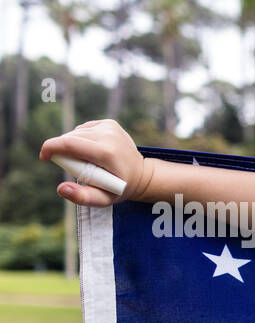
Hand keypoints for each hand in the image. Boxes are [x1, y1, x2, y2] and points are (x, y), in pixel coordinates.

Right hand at [38, 119, 153, 205]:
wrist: (142, 176)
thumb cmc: (120, 189)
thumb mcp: (104, 199)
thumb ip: (82, 197)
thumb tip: (60, 188)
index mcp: (106, 152)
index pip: (69, 143)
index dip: (50, 148)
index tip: (44, 158)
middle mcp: (108, 135)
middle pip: (70, 138)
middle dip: (63, 151)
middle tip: (75, 168)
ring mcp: (110, 127)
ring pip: (75, 133)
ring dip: (73, 146)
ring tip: (87, 161)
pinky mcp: (110, 123)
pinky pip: (84, 129)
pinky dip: (82, 139)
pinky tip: (91, 150)